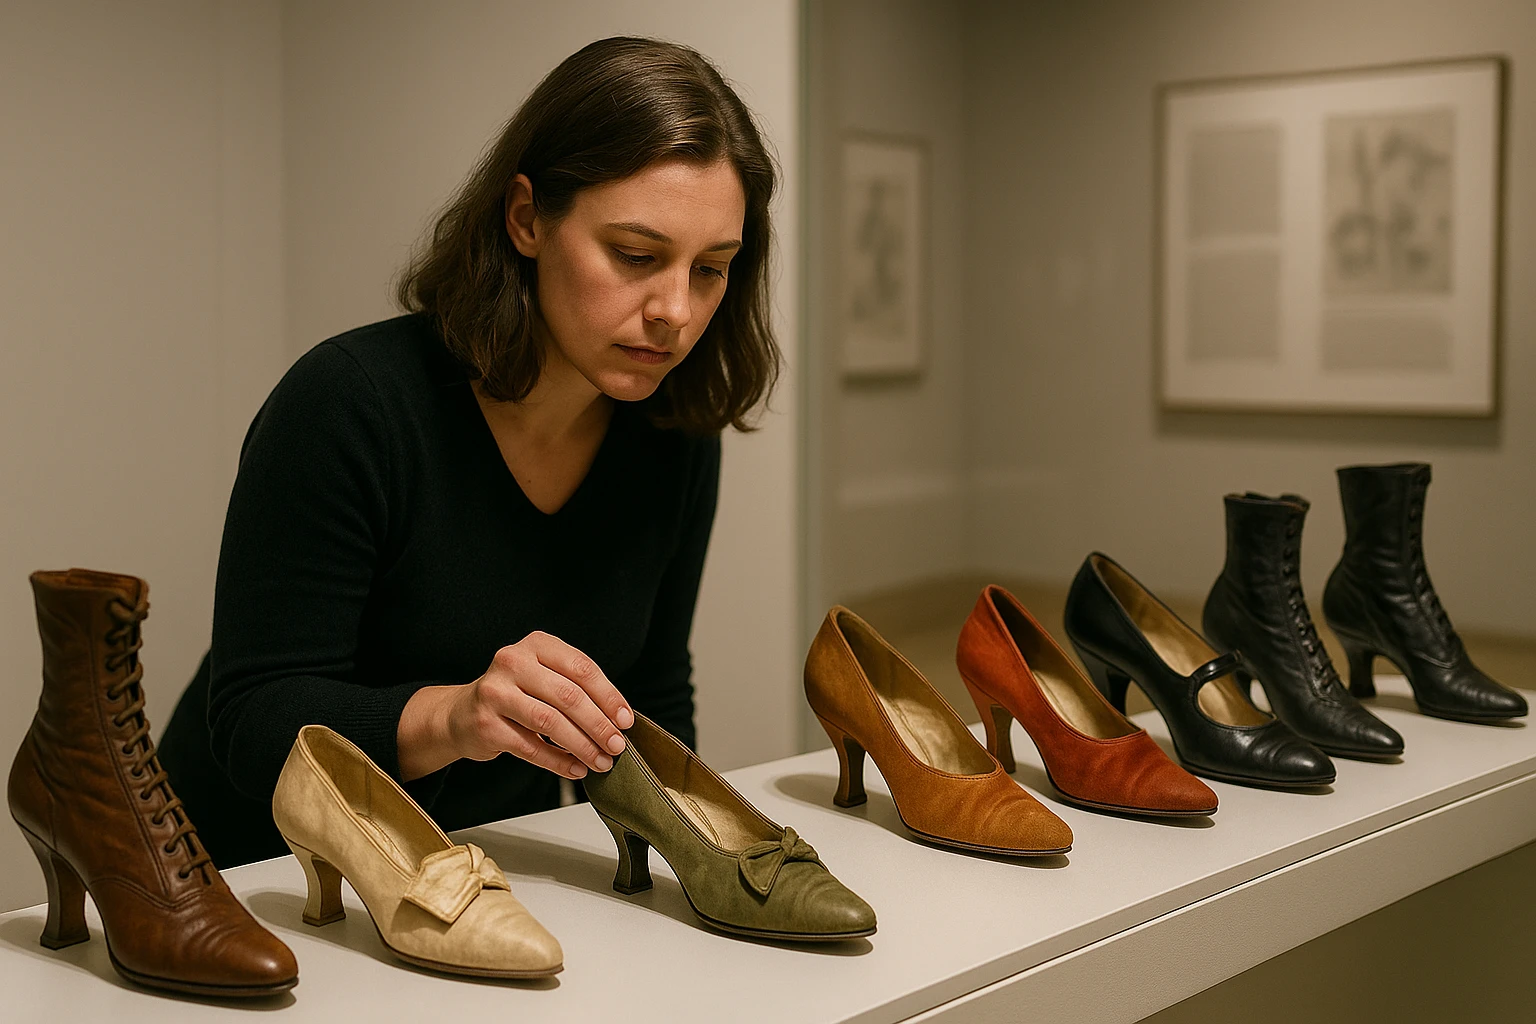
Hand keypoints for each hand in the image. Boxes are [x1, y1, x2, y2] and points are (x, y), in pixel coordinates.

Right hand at [397, 631, 633, 781]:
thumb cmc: (515, 695)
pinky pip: (531, 748)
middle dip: (599, 725)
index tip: (626, 720)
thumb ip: (576, 689)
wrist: (460, 714)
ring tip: (600, 761)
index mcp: (535, 645)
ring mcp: (495, 693)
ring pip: (550, 723)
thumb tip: (618, 719)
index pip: (582, 669)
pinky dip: (558, 762)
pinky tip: (575, 769)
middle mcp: (512, 662)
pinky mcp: (486, 725)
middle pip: (568, 696)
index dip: (609, 696)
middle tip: (616, 746)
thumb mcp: (543, 677)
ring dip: (582, 746)